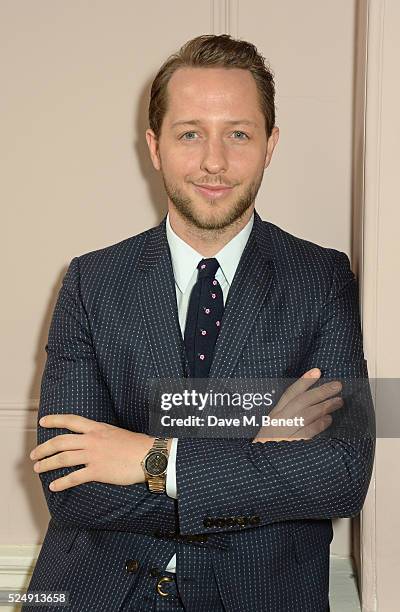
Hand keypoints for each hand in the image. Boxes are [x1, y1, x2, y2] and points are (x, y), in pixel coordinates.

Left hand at [29, 414, 171, 490]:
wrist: (149, 455)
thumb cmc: (137, 445)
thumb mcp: (116, 433)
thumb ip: (102, 436)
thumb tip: (93, 441)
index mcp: (97, 428)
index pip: (71, 420)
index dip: (55, 420)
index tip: (43, 421)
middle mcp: (92, 440)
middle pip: (61, 441)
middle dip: (44, 448)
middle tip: (34, 455)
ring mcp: (93, 455)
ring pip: (63, 458)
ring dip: (47, 464)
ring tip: (38, 469)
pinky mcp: (97, 471)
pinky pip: (74, 477)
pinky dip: (61, 482)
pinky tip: (54, 486)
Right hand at [252, 368, 342, 442]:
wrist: (259, 467)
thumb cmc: (269, 446)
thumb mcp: (273, 426)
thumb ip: (286, 414)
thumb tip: (307, 402)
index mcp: (274, 415)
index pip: (289, 394)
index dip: (303, 382)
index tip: (317, 371)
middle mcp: (279, 421)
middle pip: (301, 401)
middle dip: (321, 391)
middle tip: (337, 385)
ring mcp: (285, 433)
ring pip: (307, 415)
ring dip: (325, 406)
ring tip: (338, 401)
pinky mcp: (292, 445)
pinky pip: (308, 432)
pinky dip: (320, 424)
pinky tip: (329, 420)